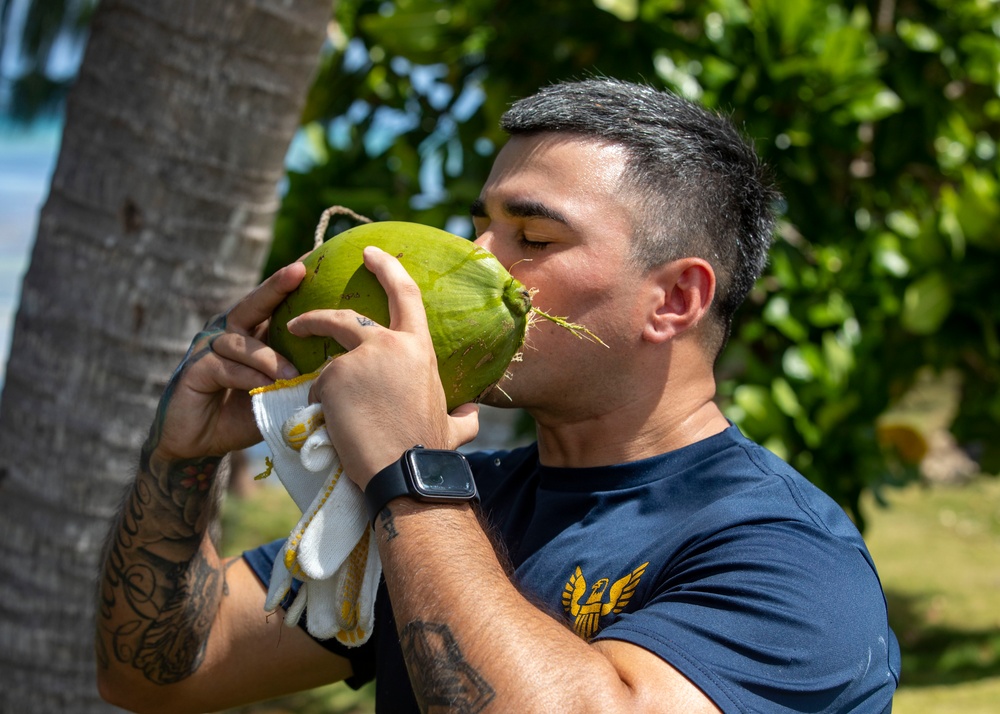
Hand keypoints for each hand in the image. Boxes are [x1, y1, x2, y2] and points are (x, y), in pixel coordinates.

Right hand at [147, 262, 306, 462]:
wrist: (196, 442)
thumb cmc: (241, 414)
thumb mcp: (275, 392)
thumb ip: (296, 377)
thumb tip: (336, 370)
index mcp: (251, 334)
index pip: (274, 305)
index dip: (291, 284)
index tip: (316, 260)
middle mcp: (229, 334)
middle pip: (253, 304)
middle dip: (276, 286)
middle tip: (299, 271)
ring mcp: (210, 349)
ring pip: (242, 342)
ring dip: (269, 358)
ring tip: (292, 374)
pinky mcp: (196, 370)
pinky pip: (226, 368)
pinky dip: (248, 378)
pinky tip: (264, 387)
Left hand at [287, 246, 479, 488]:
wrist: (403, 473)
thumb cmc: (431, 452)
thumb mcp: (456, 427)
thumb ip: (465, 414)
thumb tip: (473, 411)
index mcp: (418, 348)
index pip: (404, 293)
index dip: (386, 267)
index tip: (369, 253)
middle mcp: (388, 344)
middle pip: (345, 317)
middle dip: (316, 317)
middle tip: (299, 322)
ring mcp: (357, 360)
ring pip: (328, 360)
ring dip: (316, 377)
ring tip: (309, 398)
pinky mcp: (332, 380)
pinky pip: (317, 390)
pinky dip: (317, 408)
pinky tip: (328, 427)